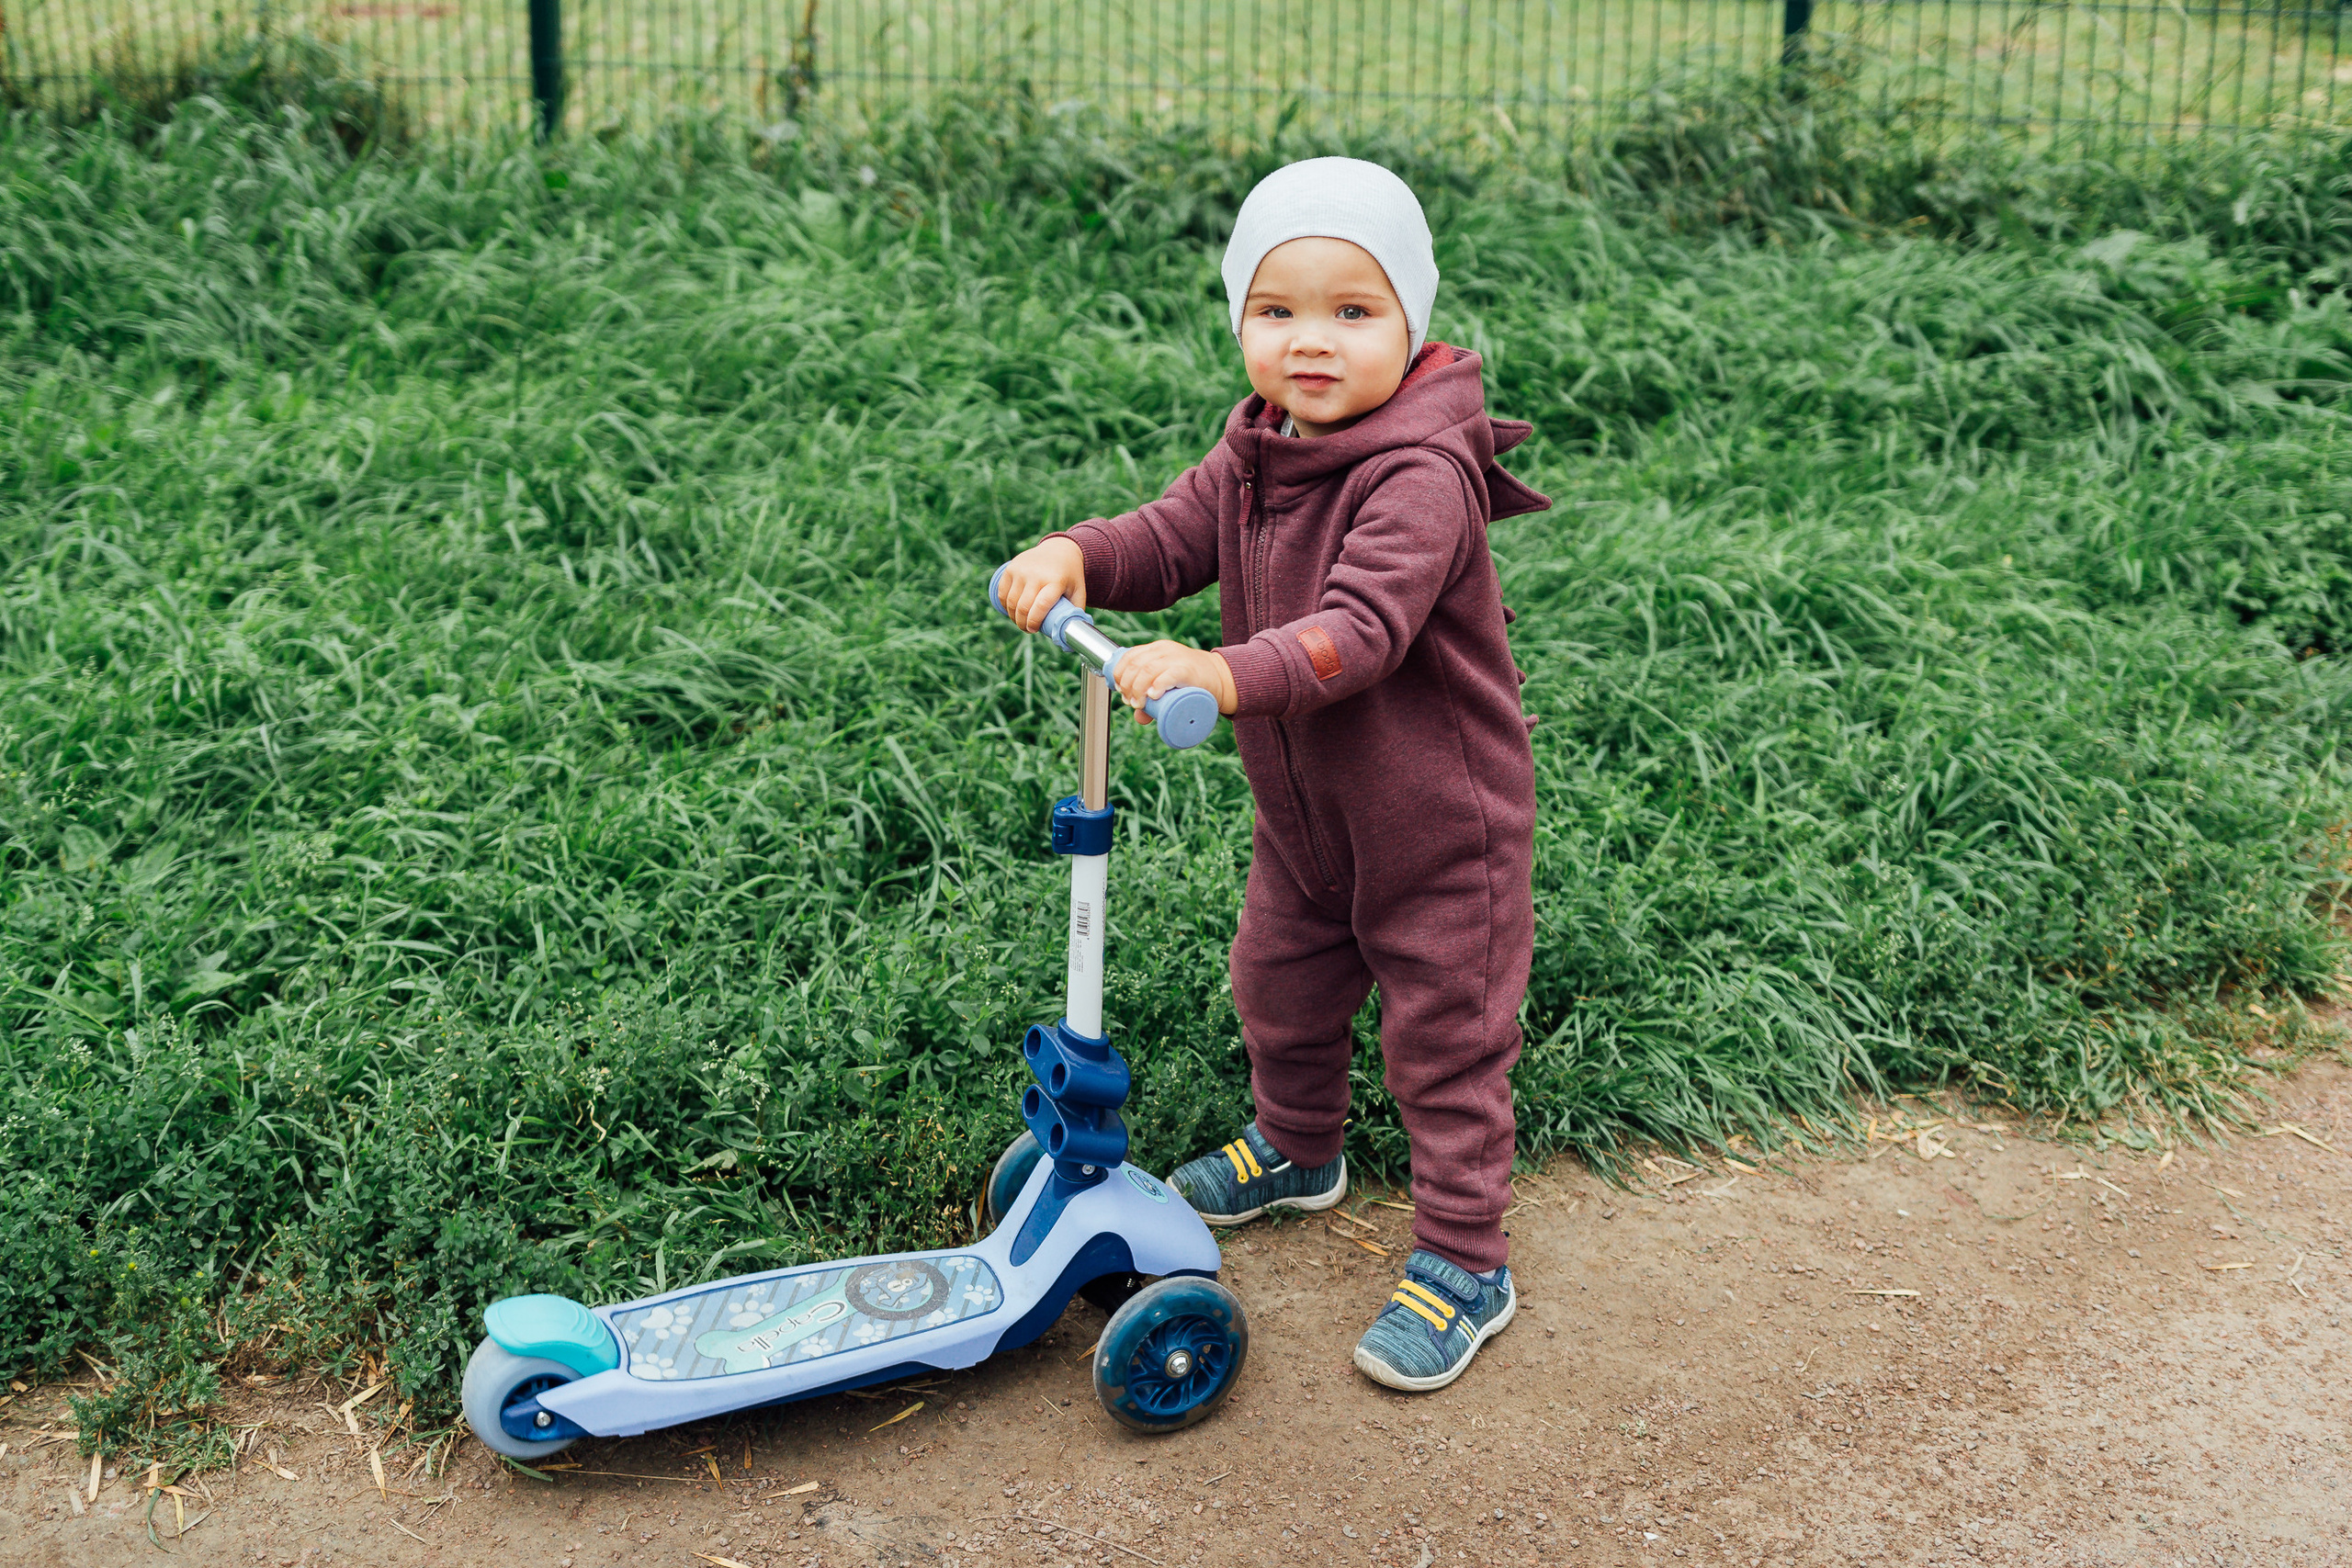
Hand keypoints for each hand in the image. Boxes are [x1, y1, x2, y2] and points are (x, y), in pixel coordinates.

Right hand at [994, 538, 1085, 631]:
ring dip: (1013, 616)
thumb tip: (1069, 633)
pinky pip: (1002, 592)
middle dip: (1022, 623)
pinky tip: (1011, 610)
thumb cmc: (1069, 576)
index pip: (1041, 605)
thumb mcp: (1079, 591)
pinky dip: (1005, 605)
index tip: (1034, 630)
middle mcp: (1037, 574)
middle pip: (1023, 607)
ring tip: (1020, 621)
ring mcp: (1022, 570)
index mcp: (1055, 581)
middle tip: (1027, 629)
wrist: (1059, 549)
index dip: (1034, 621)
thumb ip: (1075, 612)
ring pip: (1011, 602)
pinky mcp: (1010, 568)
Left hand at [1109, 640, 1238, 721]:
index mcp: (1156, 650)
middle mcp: (1163, 651)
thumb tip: (1139, 717)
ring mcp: (1176, 658)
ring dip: (1137, 689)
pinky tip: (1153, 695)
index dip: (1120, 674)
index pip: (1130, 657)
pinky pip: (1169, 674)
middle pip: (1135, 665)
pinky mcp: (1187, 670)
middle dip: (1127, 685)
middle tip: (1131, 702)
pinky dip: (1157, 685)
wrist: (1219, 677)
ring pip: (1147, 670)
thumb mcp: (1168, 684)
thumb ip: (1153, 700)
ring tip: (1139, 704)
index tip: (1120, 690)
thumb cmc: (1191, 681)